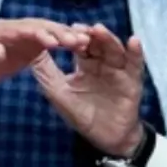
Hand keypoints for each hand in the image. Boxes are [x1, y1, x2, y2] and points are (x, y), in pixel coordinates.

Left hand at [0, 19, 89, 90]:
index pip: (23, 28)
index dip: (40, 33)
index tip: (56, 42)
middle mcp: (13, 28)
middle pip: (39, 26)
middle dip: (58, 32)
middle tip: (78, 41)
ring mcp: (21, 36)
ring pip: (46, 31)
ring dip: (64, 35)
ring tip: (84, 41)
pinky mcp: (27, 46)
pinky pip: (48, 41)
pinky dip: (62, 42)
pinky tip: (78, 46)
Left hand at [32, 23, 144, 155]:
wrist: (107, 138)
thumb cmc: (83, 115)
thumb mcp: (59, 93)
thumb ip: (46, 73)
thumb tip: (30, 51)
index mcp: (85, 64)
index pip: (78, 45)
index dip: (71, 38)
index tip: (61, 32)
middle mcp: (103, 63)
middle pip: (97, 42)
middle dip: (88, 34)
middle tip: (79, 28)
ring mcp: (119, 69)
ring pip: (114, 48)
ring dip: (108, 38)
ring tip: (99, 30)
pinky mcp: (133, 79)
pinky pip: (136, 64)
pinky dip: (135, 52)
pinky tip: (133, 41)